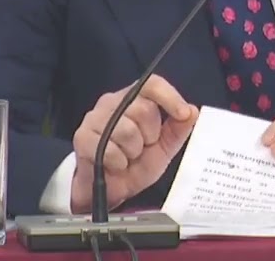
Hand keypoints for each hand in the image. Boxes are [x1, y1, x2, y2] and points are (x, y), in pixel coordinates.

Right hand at [70, 74, 198, 213]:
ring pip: (127, 130)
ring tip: (127, 157)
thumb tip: (192, 111)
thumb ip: (178, 130)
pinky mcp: (82, 136)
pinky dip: (118, 162)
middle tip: (142, 147)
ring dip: (133, 152)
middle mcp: (111, 102)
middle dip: (150, 135)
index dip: (170, 96)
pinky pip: (110, 149)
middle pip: (143, 109)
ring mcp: (94, 118)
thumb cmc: (135, 164)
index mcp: (133, 99)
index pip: (151, 84)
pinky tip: (115, 165)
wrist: (110, 190)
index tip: (182, 114)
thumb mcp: (163, 148)